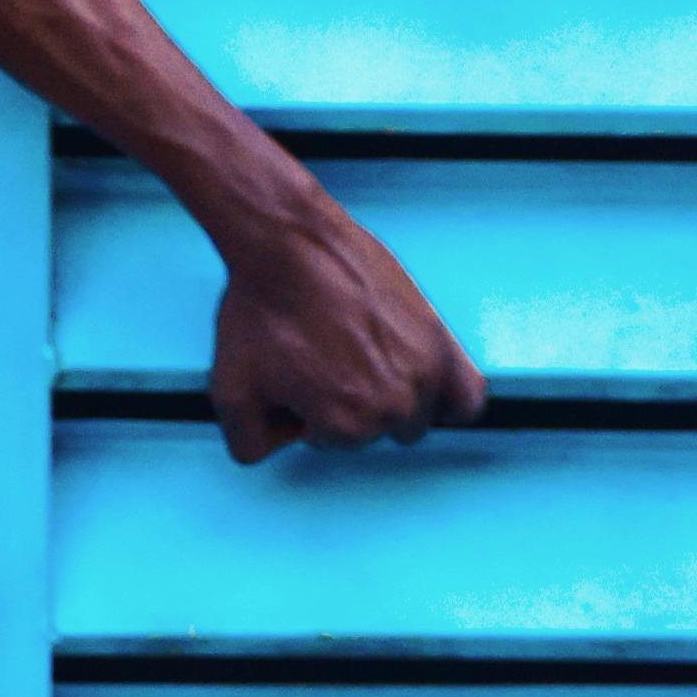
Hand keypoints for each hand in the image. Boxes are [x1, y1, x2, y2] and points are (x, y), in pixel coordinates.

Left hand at [208, 197, 488, 463]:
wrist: (289, 246)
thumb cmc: (263, 311)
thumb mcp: (230, 391)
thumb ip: (249, 444)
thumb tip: (276, 449)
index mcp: (347, 425)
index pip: (329, 440)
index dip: (304, 409)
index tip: (292, 375)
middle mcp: (395, 405)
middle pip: (375, 430)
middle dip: (347, 406)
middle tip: (322, 364)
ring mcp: (425, 371)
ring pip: (416, 415)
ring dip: (390, 399)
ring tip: (358, 362)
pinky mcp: (441, 340)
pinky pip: (466, 395)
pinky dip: (448, 398)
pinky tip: (418, 382)